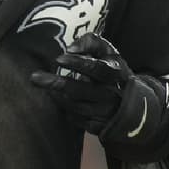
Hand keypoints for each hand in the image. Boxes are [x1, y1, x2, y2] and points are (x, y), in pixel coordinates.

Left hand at [30, 33, 163, 143]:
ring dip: (56, 95)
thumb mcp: (109, 52)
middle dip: (55, 83)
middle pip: (80, 91)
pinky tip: (58, 99)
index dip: (78, 63)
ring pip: (74, 106)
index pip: (97, 69)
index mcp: (116, 74)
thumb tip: (71, 48)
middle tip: (34, 77)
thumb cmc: (114, 71)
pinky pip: (75, 119)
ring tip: (44, 86)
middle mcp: (111, 95)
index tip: (59, 58)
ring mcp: (105, 113)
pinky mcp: (98, 127)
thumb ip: (91, 42)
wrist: (134, 104)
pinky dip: (64, 109)